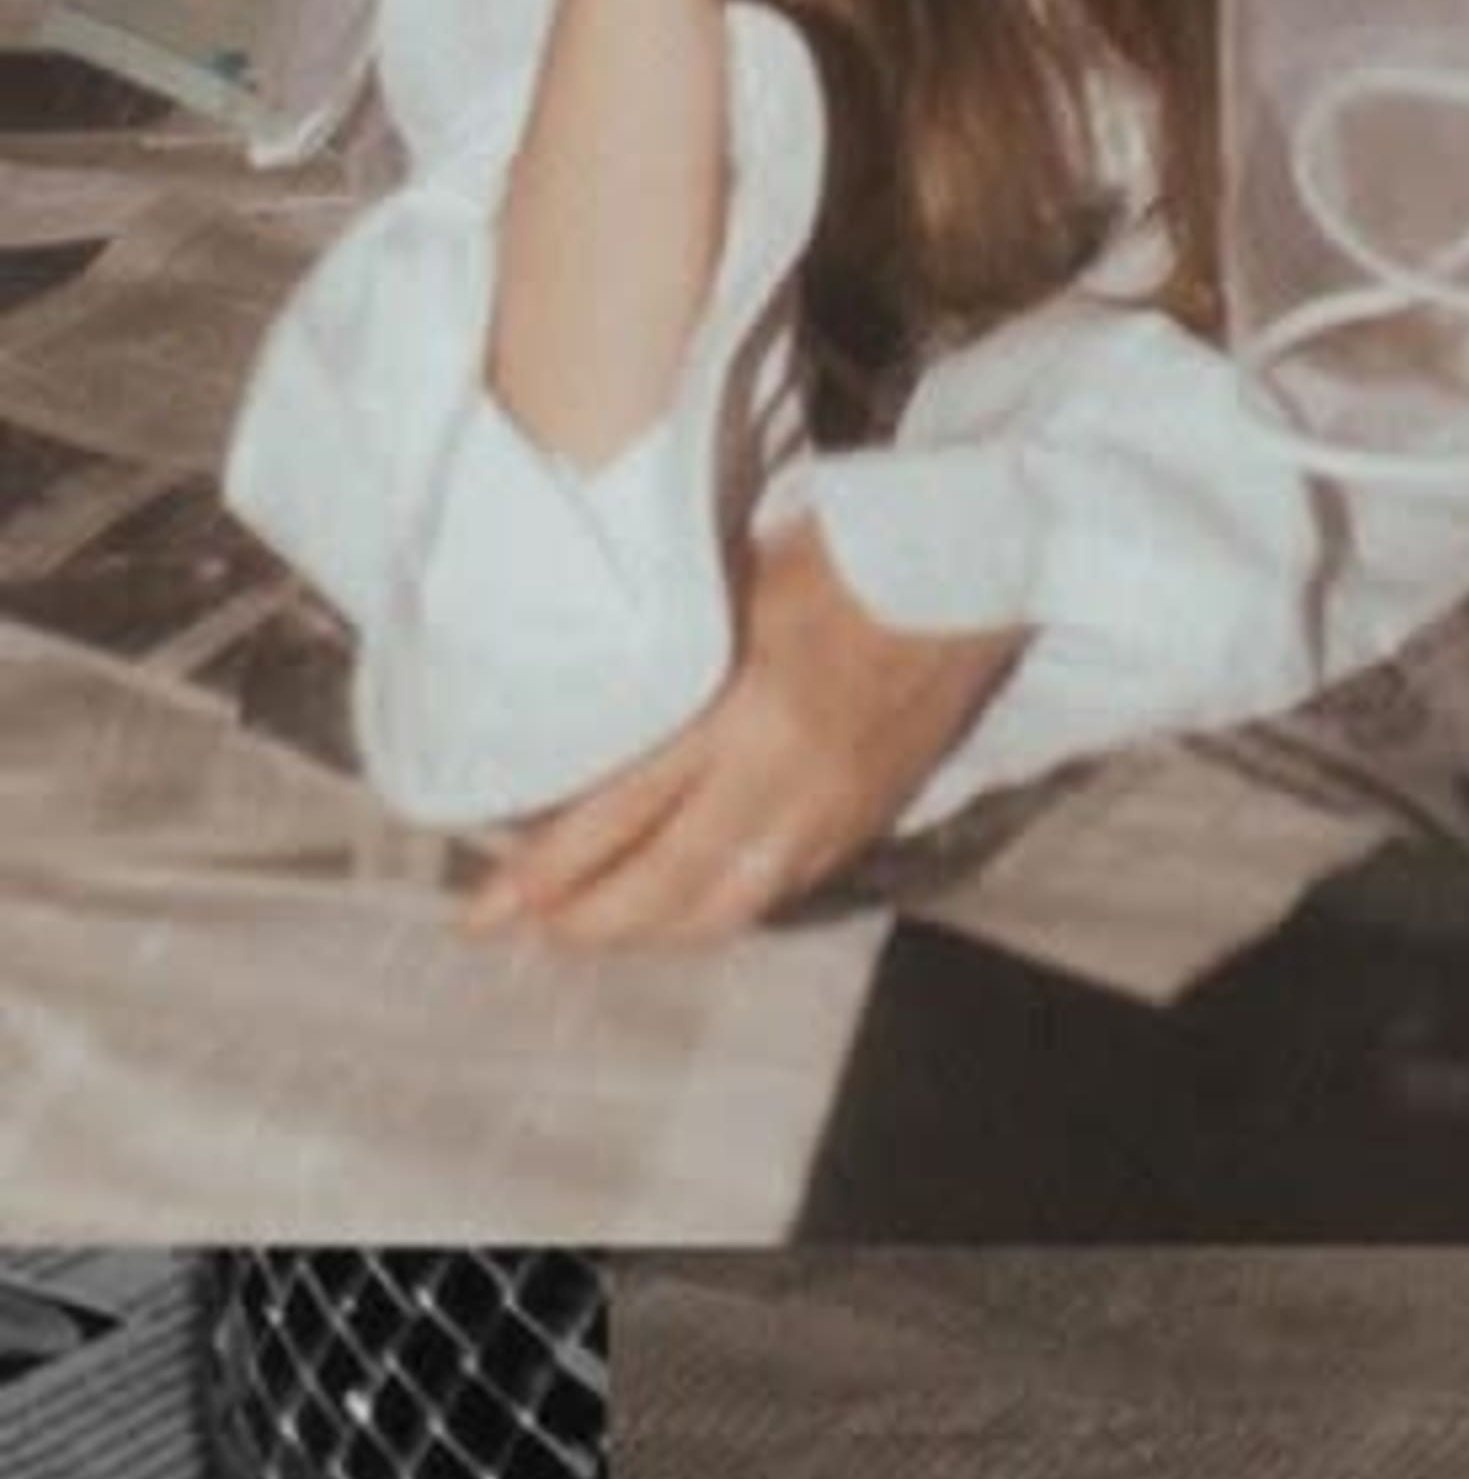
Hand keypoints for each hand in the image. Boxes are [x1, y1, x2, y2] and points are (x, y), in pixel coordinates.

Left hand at [455, 514, 1025, 950]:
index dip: (546, 871)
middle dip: (584, 921)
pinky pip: (781, 891)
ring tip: (592, 929)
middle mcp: (787, 776)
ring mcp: (833, 807)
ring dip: (650, 930)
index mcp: (747, 706)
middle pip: (666, 885)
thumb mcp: (738, 583)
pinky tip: (686, 905)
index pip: (623, 813)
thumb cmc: (851, 548)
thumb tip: (589, 711)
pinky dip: (720, 909)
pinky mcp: (870, 816)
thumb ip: (671, 652)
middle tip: (520, 929)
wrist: (976, 560)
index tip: (482, 906)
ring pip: (725, 908)